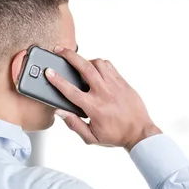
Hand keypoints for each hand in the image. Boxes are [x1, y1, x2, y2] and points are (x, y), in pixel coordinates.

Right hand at [45, 46, 160, 150]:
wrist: (140, 133)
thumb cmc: (116, 136)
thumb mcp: (91, 137)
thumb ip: (74, 125)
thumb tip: (60, 112)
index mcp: (94, 107)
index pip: (70, 90)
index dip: (57, 80)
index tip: (48, 71)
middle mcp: (104, 93)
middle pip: (84, 67)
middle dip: (69, 56)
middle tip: (60, 50)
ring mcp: (114, 85)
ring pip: (97, 63)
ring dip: (86, 59)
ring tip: (78, 62)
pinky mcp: (122, 82)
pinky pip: (109, 66)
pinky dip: (99, 64)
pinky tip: (94, 68)